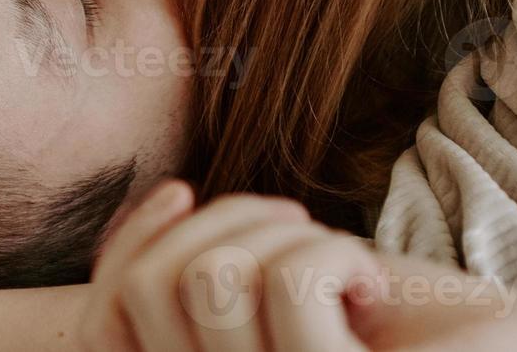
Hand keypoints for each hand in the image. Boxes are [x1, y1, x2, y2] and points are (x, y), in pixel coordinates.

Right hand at [77, 181, 516, 351]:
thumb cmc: (410, 327)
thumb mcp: (294, 286)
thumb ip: (216, 267)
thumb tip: (164, 199)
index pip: (106, 320)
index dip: (127, 243)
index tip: (181, 189)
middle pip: (151, 285)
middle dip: (227, 225)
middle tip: (302, 239)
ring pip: (214, 276)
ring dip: (289, 240)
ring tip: (346, 273)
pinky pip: (289, 281)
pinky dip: (336, 254)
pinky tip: (376, 294)